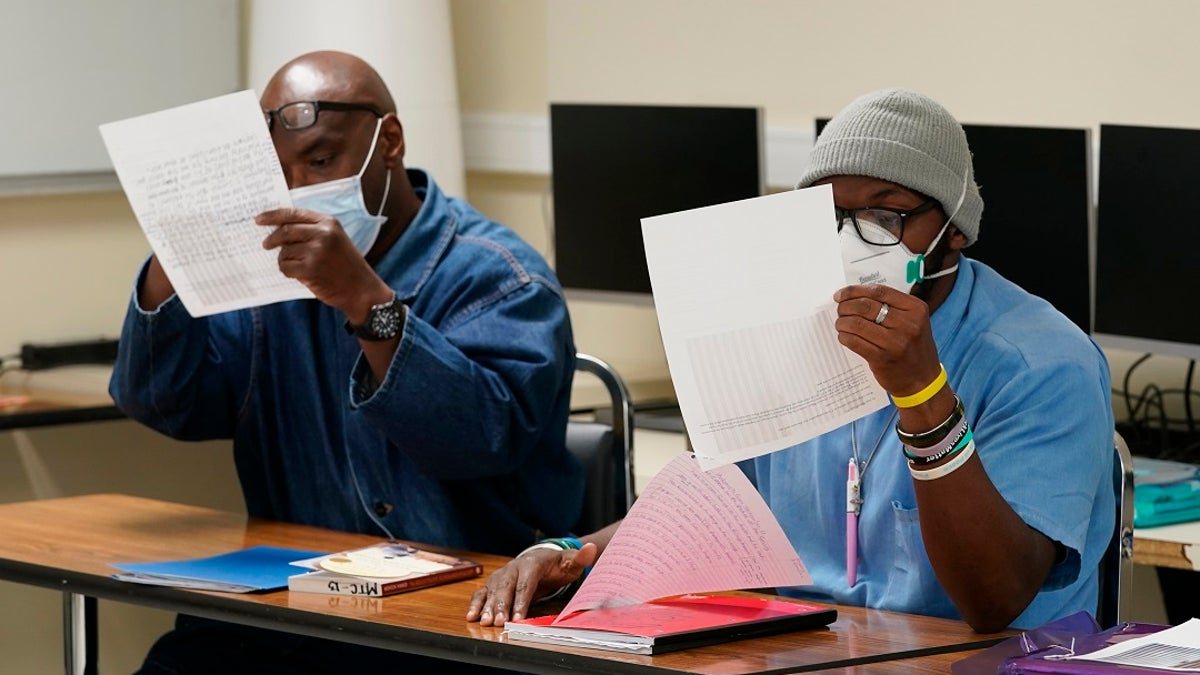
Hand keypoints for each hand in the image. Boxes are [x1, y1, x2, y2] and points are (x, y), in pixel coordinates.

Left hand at [256, 207, 385, 317]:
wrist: (362, 289)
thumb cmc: (346, 266)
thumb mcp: (335, 239)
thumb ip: (312, 230)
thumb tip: (279, 228)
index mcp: (329, 223)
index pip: (293, 213)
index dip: (273, 215)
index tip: (259, 219)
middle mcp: (323, 234)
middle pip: (285, 231)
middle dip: (272, 239)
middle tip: (266, 245)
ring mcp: (316, 251)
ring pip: (284, 252)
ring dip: (286, 260)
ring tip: (300, 267)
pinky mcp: (310, 269)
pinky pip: (286, 267)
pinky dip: (288, 271)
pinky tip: (301, 275)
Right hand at [466, 542, 597, 626]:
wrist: (542, 558)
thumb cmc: (557, 565)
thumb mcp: (571, 563)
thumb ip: (580, 559)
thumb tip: (591, 549)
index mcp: (532, 563)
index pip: (526, 583)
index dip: (521, 600)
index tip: (519, 615)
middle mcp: (513, 568)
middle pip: (506, 587)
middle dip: (501, 605)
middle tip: (498, 622)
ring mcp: (502, 575)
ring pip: (492, 591)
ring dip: (487, 607)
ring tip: (485, 621)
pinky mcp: (494, 583)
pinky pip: (482, 592)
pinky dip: (476, 603)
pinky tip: (472, 615)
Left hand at [833, 284, 941, 395]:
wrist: (922, 381)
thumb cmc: (913, 347)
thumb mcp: (913, 322)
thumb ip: (892, 306)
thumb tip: (855, 295)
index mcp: (916, 309)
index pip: (879, 291)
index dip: (855, 291)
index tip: (841, 294)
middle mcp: (908, 324)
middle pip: (865, 306)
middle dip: (846, 306)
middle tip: (840, 310)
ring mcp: (895, 342)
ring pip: (857, 323)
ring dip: (842, 322)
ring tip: (841, 323)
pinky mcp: (882, 358)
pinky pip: (854, 341)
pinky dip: (844, 336)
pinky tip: (844, 336)